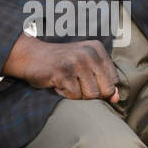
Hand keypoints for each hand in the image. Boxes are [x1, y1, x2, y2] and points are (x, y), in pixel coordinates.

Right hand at [2, 34, 119, 102]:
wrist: (31, 56)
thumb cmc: (61, 65)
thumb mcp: (85, 67)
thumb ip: (103, 81)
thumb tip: (116, 98)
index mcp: (97, 49)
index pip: (113, 79)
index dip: (101, 87)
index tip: (86, 81)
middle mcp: (89, 53)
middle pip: (105, 89)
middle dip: (91, 93)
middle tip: (76, 84)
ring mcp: (76, 62)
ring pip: (91, 94)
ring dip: (77, 94)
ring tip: (67, 83)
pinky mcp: (63, 72)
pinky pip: (74, 96)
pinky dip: (65, 94)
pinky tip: (58, 84)